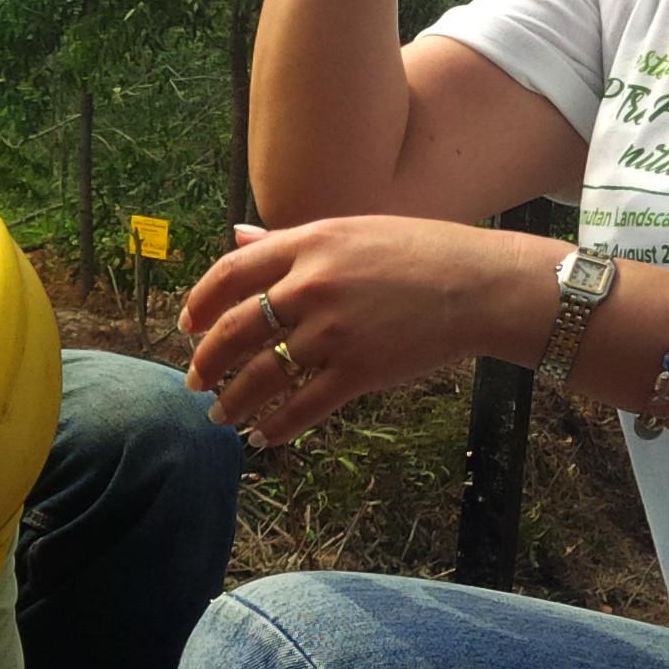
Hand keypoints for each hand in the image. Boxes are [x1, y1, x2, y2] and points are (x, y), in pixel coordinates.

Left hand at [183, 218, 556, 447]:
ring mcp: (334, 331)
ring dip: (232, 401)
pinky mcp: (359, 370)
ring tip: (218, 416)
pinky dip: (275, 427)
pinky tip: (261, 438)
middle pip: (235, 329)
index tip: (187, 325)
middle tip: (194, 380)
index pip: (230, 273)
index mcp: (308, 244)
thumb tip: (235, 234)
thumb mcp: (350, 230)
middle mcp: (312, 286)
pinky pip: (302, 406)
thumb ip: (288, 240)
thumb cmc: (420, 252)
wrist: (481, 285)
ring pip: (261, 374)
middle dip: (206, 361)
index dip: (200, 303)